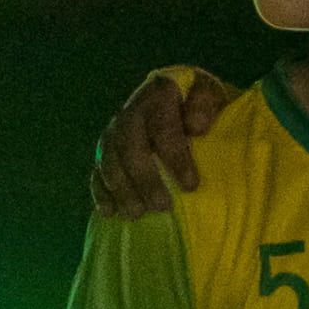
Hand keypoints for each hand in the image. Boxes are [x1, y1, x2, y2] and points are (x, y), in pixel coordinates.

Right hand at [88, 68, 233, 224]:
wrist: (178, 98)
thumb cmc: (200, 104)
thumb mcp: (210, 95)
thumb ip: (205, 105)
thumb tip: (196, 126)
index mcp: (158, 94)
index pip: (162, 128)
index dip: (175, 158)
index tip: (191, 186)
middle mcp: (130, 112)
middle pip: (130, 148)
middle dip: (144, 179)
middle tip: (162, 206)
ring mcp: (114, 132)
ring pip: (109, 162)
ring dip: (121, 190)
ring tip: (136, 214)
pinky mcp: (105, 150)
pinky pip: (97, 171)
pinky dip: (101, 192)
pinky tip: (108, 212)